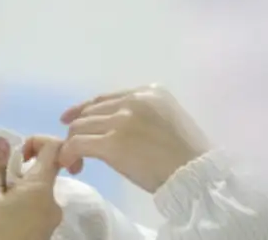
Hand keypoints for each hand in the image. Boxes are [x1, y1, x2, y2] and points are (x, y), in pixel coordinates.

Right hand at [0, 136, 63, 239]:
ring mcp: (50, 222)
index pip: (56, 148)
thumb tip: (2, 140)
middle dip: (21, 169)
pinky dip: (20, 204)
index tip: (16, 154)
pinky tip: (0, 216)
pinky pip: (36, 209)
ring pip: (38, 192)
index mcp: (43, 189)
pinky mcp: (42, 235)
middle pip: (46, 171)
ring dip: (18, 188)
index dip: (37, 141)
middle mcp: (53, 204)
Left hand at [58, 84, 210, 192]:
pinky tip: (72, 164)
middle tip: (76, 151)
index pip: (105, 99)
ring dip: (72, 144)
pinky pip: (79, 144)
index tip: (70, 119)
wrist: (197, 176)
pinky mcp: (113, 143)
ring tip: (74, 161)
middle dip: (78, 130)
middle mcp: (133, 100)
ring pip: (80, 126)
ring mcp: (122, 120)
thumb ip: (143, 115)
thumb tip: (116, 126)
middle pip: (90, 112)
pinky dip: (69, 154)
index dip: (83, 109)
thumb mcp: (169, 120)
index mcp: (149, 92)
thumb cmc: (189, 156)